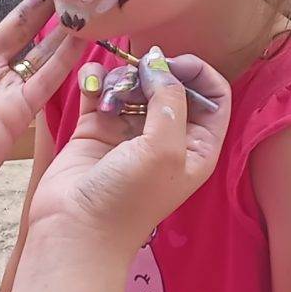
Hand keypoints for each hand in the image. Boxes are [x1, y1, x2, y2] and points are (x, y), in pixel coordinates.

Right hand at [28, 49, 230, 255]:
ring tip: (110, 94)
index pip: (214, 96)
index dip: (198, 73)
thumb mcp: (165, 149)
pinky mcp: (97, 129)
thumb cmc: (129, 199)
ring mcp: (131, 133)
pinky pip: (100, 91)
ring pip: (135, 84)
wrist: (76, 230)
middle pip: (172, 85)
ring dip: (122, 78)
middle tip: (135, 75)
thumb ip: (170, 99)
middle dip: (154, 72)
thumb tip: (158, 61)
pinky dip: (96, 80)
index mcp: (197, 147)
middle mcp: (167, 138)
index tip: (173, 65)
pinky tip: (90, 83)